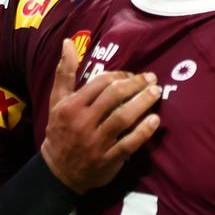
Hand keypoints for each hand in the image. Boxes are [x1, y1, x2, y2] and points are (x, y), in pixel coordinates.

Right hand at [40, 40, 161, 192]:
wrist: (58, 172)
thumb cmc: (61, 130)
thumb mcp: (57, 102)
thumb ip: (64, 73)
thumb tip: (68, 42)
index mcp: (70, 107)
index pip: (100, 83)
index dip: (120, 75)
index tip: (131, 75)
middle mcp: (82, 123)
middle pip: (114, 97)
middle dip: (136, 84)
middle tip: (151, 79)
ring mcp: (95, 142)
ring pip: (123, 118)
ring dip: (144, 102)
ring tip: (157, 92)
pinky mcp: (108, 159)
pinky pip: (130, 143)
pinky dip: (144, 130)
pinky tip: (155, 120)